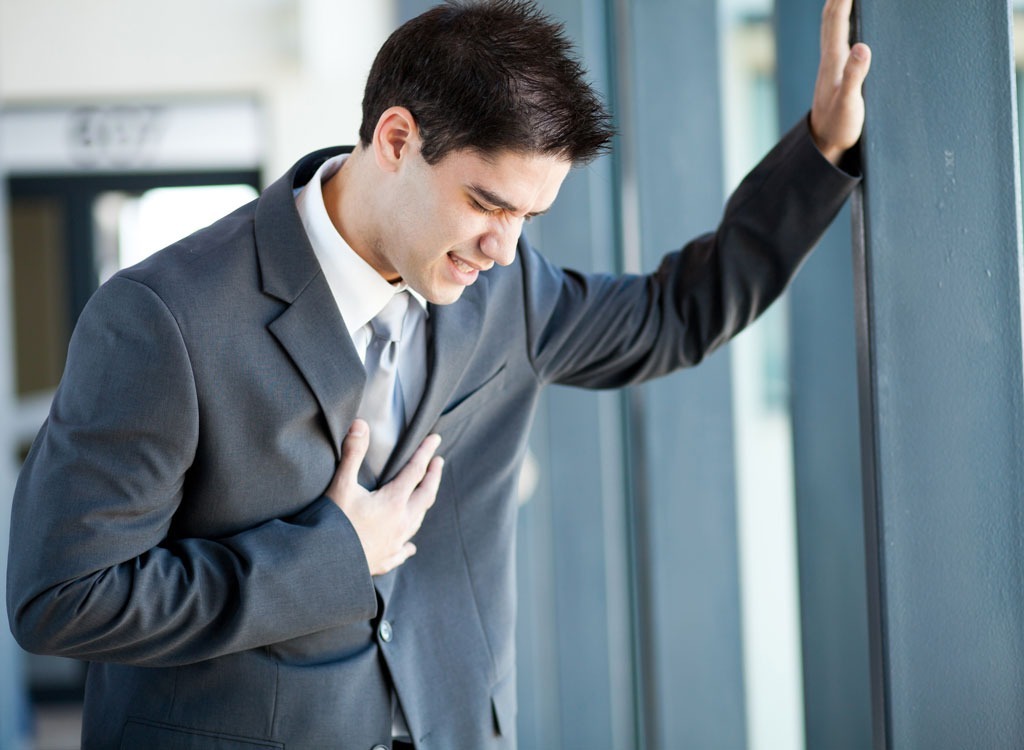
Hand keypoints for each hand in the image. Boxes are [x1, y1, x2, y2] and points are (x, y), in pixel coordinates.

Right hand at [327, 420, 442, 575]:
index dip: (426, 453)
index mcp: (393, 502)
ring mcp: (394, 544)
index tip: (436, 439)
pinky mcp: (384, 560)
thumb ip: (352, 453)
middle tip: (438, 463)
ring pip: (418, 521)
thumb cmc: (331, 524)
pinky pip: (402, 550)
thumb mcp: (341, 485)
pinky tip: (409, 547)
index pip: (415, 471)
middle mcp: (400, 522)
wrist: (323, 567)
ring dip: (424, 505)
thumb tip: (360, 424)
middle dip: (433, 477)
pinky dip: (408, 544)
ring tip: (427, 496)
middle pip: (425, 496)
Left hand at [810, 0, 871, 164]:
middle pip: (830, 19)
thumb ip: (855, 76)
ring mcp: (830, 67)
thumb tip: (863, 47)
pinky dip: (840, 23)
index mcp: (833, 62)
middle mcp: (829, 60)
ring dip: (837, 7)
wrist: (823, 146)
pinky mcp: (834, 74)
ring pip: (831, 28)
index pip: (836, 21)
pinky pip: (836, 40)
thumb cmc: (837, 127)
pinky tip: (845, 25)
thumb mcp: (849, 103)